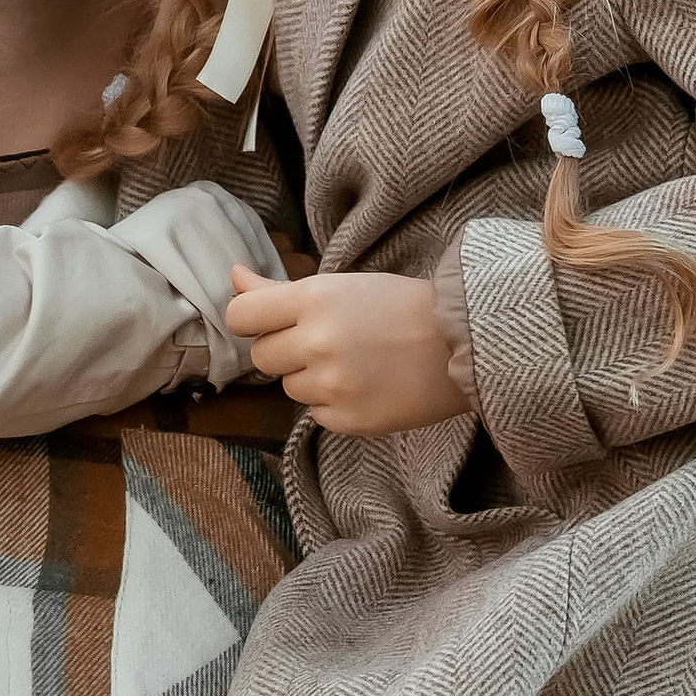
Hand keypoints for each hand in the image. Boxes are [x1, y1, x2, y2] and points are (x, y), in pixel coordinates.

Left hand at [225, 263, 470, 435]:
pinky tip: (366, 386)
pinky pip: (316, 414)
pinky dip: (334, 404)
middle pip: (262, 357)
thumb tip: (234, 276)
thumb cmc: (400, 306)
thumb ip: (280, 291)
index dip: (250, 321)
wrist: (461, 344)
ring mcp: (333, 386)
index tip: (267, 323)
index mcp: (314, 300)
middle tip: (325, 341)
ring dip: (311, 378)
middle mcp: (317, 343)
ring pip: (290, 388)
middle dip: (285, 350)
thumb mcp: (340, 287)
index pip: (242, 316)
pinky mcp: (349, 420)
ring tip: (354, 363)